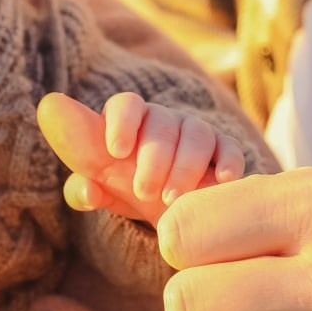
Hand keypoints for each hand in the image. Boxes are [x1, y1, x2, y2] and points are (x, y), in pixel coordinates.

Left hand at [37, 91, 244, 225]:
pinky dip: (229, 162)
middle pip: (162, 122)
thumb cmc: (126, 190)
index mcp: (128, 121)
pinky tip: (222, 181)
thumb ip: (81, 190)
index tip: (116, 151)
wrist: (167, 205)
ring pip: (196, 133)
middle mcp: (163, 119)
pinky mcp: (224, 149)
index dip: (121, 123)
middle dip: (153, 157)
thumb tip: (86, 190)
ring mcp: (195, 131)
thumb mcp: (102, 192)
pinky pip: (230, 147)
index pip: (126, 104)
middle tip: (143, 192)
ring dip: (185, 166)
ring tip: (172, 199)